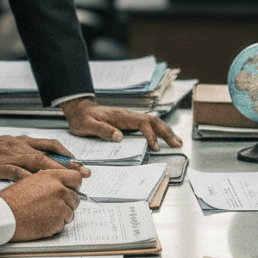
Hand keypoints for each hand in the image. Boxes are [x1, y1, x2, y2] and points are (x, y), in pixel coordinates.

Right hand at [0, 131, 90, 181]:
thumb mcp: (11, 144)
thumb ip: (26, 150)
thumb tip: (43, 160)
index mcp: (25, 142)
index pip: (52, 145)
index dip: (68, 153)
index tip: (80, 163)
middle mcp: (23, 147)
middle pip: (51, 155)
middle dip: (69, 164)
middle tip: (84, 173)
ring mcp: (13, 156)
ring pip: (39, 162)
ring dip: (57, 172)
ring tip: (70, 181)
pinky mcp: (2, 166)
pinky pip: (20, 173)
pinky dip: (32, 179)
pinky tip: (42, 187)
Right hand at [0, 168, 84, 240]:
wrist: (3, 215)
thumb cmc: (12, 200)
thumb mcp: (32, 180)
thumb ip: (49, 181)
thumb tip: (61, 184)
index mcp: (52, 176)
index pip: (76, 177)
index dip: (75, 185)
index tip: (73, 189)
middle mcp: (59, 189)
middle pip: (75, 197)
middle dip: (68, 203)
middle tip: (55, 207)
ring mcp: (59, 206)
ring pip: (70, 212)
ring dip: (61, 215)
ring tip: (45, 215)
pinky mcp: (56, 222)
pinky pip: (63, 224)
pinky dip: (55, 226)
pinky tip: (42, 222)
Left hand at [60, 97, 182, 151]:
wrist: (79, 110)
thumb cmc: (82, 118)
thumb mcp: (87, 125)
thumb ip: (102, 130)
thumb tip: (119, 137)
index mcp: (121, 117)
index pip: (143, 123)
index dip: (151, 135)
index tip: (155, 148)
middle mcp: (129, 116)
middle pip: (153, 121)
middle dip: (167, 132)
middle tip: (177, 144)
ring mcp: (130, 119)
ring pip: (153, 123)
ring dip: (166, 132)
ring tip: (177, 142)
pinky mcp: (129, 123)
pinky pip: (148, 126)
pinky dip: (158, 132)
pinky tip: (163, 139)